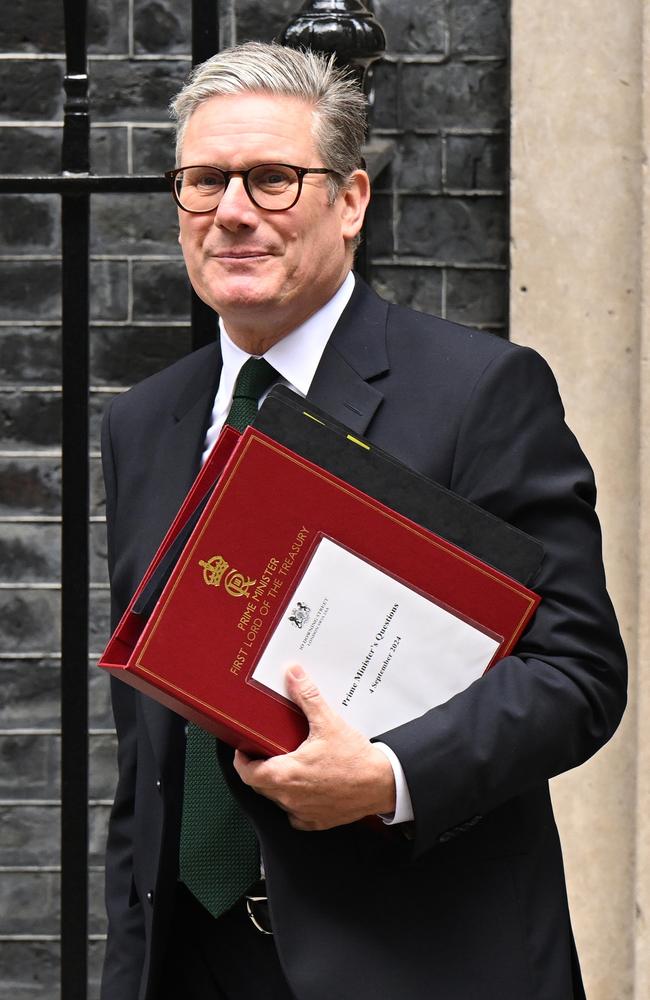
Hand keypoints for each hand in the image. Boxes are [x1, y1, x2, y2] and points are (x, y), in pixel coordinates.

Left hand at [233, 665, 395, 829]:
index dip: (241, 762)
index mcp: (285, 775)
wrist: (383, 784)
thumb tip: (294, 675)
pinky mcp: (317, 821)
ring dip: (278, 786)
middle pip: (261, 786)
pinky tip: (306, 788)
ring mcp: (303, 812)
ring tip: (289, 766)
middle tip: (266, 754)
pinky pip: (297, 814)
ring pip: (278, 800)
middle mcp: (290, 797)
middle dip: (260, 770)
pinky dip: (297, 802)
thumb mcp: (328, 722)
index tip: (243, 752)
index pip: (247, 773)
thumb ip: (307, 696)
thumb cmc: (356, 760)